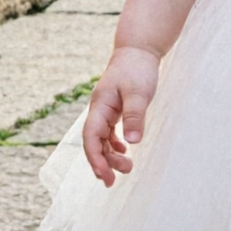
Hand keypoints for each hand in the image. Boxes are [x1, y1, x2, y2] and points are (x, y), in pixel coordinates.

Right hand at [84, 46, 160, 184]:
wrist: (138, 50)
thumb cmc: (137, 69)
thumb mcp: (139, 93)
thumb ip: (134, 116)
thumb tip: (133, 142)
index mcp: (100, 107)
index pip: (91, 138)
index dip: (95, 159)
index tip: (105, 176)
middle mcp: (99, 110)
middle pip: (95, 142)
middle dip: (103, 162)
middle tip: (116, 179)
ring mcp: (106, 110)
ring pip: (103, 138)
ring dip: (111, 155)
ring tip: (127, 168)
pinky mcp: (115, 108)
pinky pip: (110, 131)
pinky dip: (116, 143)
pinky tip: (125, 151)